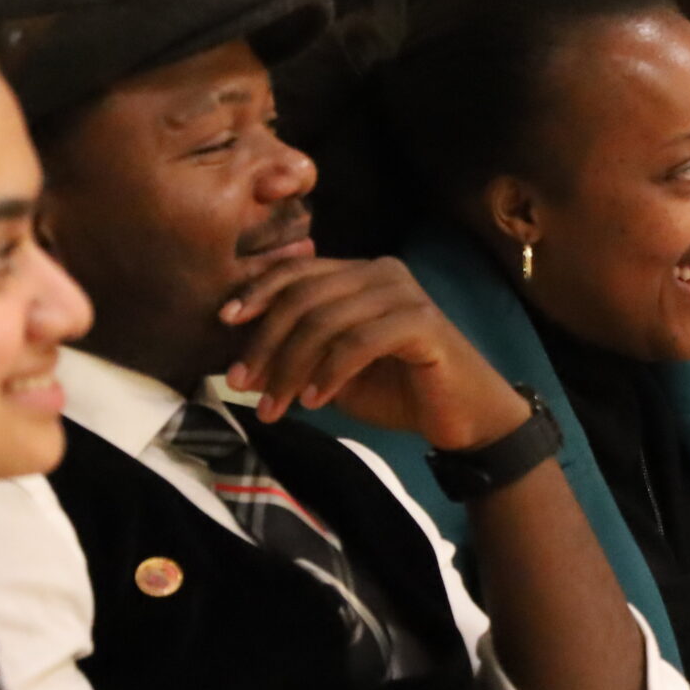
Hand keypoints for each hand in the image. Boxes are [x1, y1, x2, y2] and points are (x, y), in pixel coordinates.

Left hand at [219, 256, 528, 449]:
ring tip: (273, 408)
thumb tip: (242, 369)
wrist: (465, 417)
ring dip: (291, 368)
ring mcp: (403, 295)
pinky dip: (330, 373)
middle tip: (240, 384)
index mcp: (359, 274)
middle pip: (303, 296)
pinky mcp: (421, 323)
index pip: (297, 272)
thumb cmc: (399, 391)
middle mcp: (381, 273)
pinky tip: (316, 402)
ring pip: (325, 321)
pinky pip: (359, 342)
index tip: (225, 323)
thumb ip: (297, 361)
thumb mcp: (334, 374)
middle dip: (265, 342)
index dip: (258, 292)